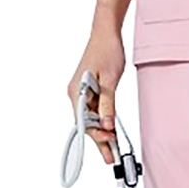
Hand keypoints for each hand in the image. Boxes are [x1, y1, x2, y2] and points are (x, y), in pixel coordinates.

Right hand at [67, 21, 125, 163]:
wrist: (106, 32)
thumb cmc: (107, 50)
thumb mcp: (110, 79)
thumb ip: (108, 104)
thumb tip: (107, 126)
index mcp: (76, 92)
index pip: (84, 122)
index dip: (96, 137)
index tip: (108, 146)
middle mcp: (76, 94)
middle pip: (86, 123)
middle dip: (99, 139)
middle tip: (111, 155)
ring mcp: (82, 92)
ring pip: (91, 117)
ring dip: (102, 130)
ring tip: (112, 147)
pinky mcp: (89, 89)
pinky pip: (95, 108)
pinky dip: (102, 119)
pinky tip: (109, 129)